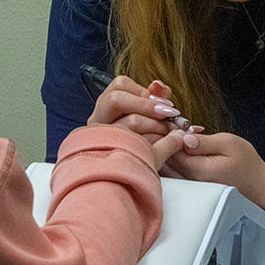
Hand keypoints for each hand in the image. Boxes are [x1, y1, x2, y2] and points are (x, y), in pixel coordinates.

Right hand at [85, 75, 202, 170]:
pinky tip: (163, 147)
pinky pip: (134, 145)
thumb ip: (154, 99)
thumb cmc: (138, 145)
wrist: (128, 179)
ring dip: (153, 125)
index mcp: (105, 108)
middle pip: (116, 99)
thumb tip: (158, 84)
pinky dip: (153, 144)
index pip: (119, 85)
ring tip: (167, 133)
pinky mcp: (110, 157)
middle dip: (147, 105)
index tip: (164, 103)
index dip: (145, 92)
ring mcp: (101, 139)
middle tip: (167, 114)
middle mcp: (97, 121)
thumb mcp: (147, 118)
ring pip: (128, 122)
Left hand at [163, 132, 264, 211]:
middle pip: (161, 158)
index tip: (168, 119)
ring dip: (160, 148)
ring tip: (166, 132)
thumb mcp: (229, 144)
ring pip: (162, 165)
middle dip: (159, 139)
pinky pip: (168, 171)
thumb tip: (183, 137)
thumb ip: (204, 142)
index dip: (165, 132)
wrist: (257, 188)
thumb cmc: (246, 164)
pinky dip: (165, 158)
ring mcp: (185, 186)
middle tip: (164, 123)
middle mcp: (188, 181)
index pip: (169, 149)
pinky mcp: (186, 188)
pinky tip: (171, 147)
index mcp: (198, 170)